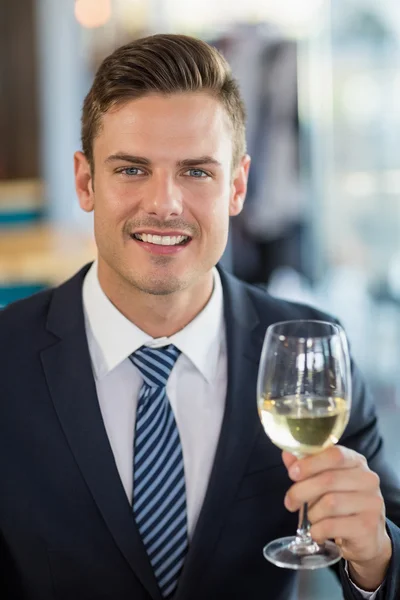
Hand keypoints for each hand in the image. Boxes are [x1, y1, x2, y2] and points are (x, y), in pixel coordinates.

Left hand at [283, 446, 391, 590]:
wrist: (367, 536)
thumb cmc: (341, 503)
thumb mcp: (325, 481)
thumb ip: (307, 466)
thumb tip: (287, 453)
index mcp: (356, 462)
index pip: (335, 454)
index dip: (310, 463)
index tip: (292, 473)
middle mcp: (368, 479)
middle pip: (328, 479)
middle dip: (301, 491)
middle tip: (290, 502)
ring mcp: (371, 503)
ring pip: (330, 504)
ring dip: (312, 513)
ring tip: (311, 518)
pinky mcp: (367, 526)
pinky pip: (332, 526)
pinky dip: (317, 530)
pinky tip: (317, 532)